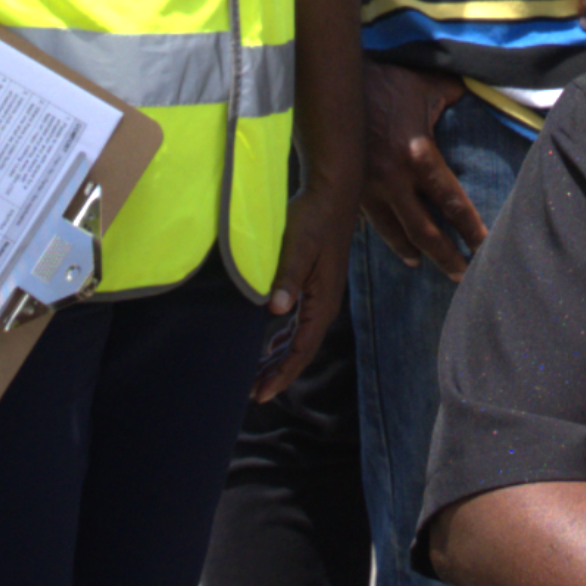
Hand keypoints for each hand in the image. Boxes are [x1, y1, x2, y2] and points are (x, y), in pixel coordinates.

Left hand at [252, 175, 358, 405]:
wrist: (332, 191)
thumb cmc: (314, 216)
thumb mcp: (298, 246)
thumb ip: (286, 278)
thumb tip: (275, 309)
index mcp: (323, 301)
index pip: (302, 349)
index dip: (282, 373)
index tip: (261, 393)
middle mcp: (324, 304)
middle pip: (300, 350)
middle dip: (278, 373)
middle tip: (253, 394)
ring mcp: (320, 295)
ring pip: (298, 339)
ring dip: (279, 358)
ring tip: (257, 377)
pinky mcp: (312, 285)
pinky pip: (298, 324)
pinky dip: (283, 341)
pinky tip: (270, 346)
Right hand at [361, 64, 492, 278]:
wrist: (336, 83)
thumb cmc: (387, 82)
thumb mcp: (429, 85)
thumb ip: (455, 97)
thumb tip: (480, 95)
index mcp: (418, 155)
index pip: (451, 203)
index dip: (471, 230)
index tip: (486, 248)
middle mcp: (393, 179)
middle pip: (424, 231)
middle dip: (445, 256)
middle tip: (463, 275)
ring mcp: (368, 187)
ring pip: (395, 233)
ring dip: (414, 253)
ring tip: (428, 266)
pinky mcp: (350, 188)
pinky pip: (372, 221)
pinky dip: (388, 237)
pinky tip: (401, 248)